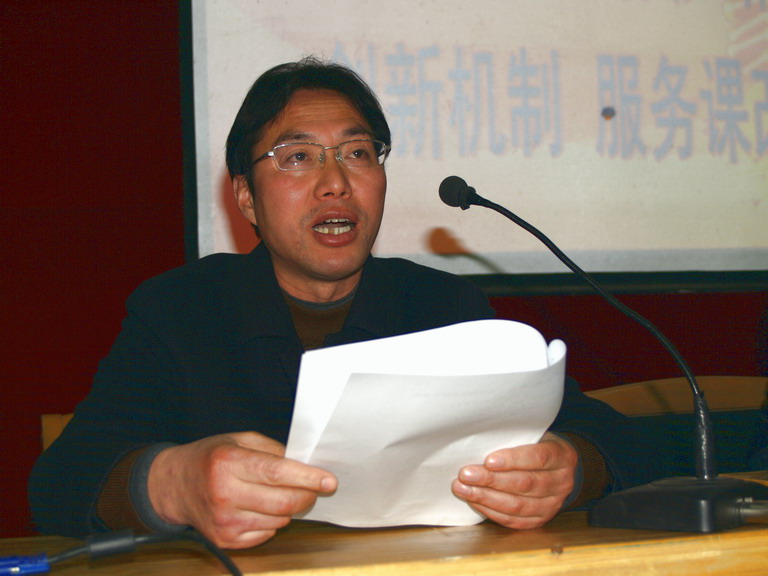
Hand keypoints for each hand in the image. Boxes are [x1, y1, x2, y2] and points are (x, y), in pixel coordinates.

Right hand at [147, 432, 336, 548]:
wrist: (174, 485)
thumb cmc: (211, 458)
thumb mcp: (240, 440)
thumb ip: (273, 451)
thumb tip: (305, 465)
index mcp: (229, 463)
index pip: (277, 473)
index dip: (308, 478)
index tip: (329, 480)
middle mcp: (224, 494)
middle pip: (283, 502)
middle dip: (307, 495)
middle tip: (315, 488)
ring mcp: (224, 521)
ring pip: (279, 521)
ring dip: (289, 508)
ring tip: (279, 494)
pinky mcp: (225, 540)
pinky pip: (266, 535)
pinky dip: (273, 522)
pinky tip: (261, 508)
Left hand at [452, 432, 577, 528]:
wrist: (558, 469)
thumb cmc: (536, 446)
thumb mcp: (534, 436)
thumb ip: (514, 439)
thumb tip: (478, 444)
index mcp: (562, 456)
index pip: (538, 457)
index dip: (513, 460)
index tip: (488, 460)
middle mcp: (561, 482)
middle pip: (525, 483)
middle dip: (492, 480)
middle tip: (466, 474)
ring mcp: (553, 505)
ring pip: (517, 505)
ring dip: (486, 498)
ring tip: (463, 489)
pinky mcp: (540, 520)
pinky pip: (514, 520)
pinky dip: (491, 511)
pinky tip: (474, 501)